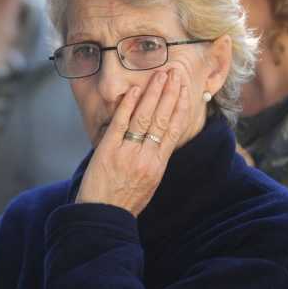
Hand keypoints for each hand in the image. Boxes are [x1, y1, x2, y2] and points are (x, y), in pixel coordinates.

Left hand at [75, 68, 190, 215]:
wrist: (102, 216)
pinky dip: (128, 106)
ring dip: (153, 94)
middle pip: (162, 119)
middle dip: (170, 93)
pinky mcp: (108, 151)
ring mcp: (127, 153)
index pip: (174, 130)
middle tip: (174, 72)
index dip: (180, 107)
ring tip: (160, 75)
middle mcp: (146, 157)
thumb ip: (155, 160)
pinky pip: (120, 124)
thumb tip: (160, 140)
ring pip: (144, 118)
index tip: (185, 90)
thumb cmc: (125, 201)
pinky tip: (135, 91)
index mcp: (158, 165)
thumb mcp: (149, 183)